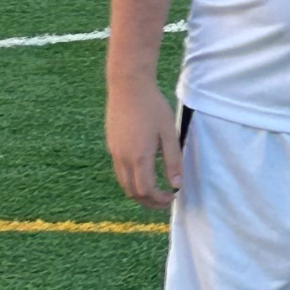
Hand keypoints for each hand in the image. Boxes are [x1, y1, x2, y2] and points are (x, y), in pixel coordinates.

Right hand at [106, 78, 182, 209]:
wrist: (128, 87)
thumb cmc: (153, 107)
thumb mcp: (169, 133)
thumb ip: (173, 160)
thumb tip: (177, 184)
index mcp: (139, 157)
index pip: (146, 191)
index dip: (159, 200)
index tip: (173, 197)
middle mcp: (123, 159)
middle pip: (132, 192)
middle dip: (148, 201)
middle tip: (165, 200)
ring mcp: (114, 153)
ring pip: (123, 183)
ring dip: (139, 192)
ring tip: (156, 190)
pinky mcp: (111, 145)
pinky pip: (120, 171)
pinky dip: (131, 180)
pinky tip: (144, 172)